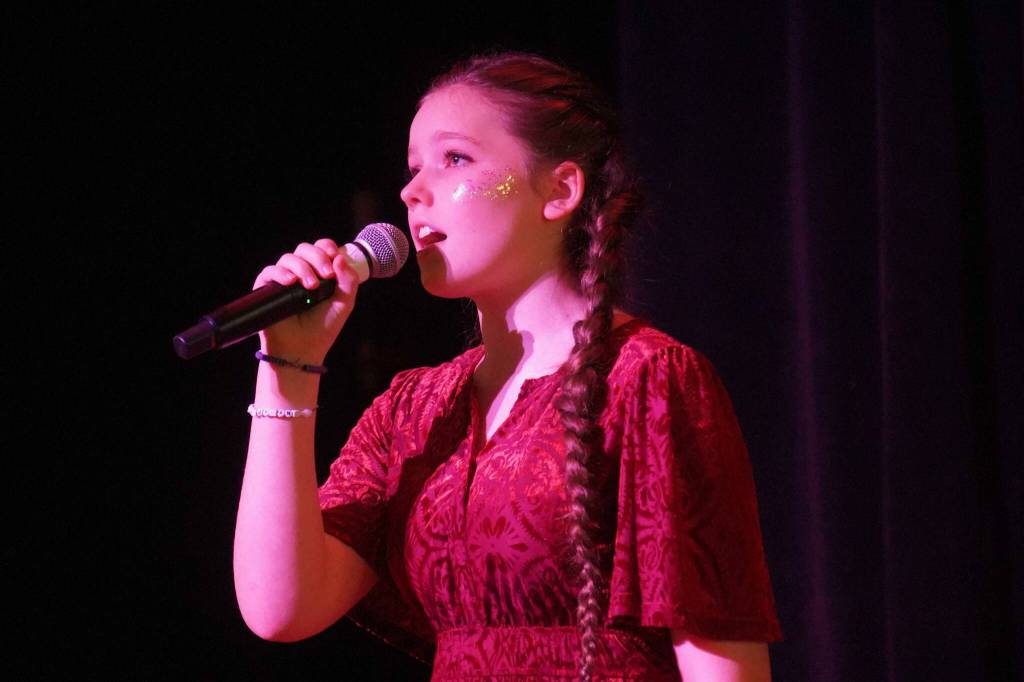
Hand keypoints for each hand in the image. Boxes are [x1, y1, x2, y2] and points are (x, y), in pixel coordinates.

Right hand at [252, 239, 359, 363]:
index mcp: (318, 272)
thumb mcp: (344, 303)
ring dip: (302, 268)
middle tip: (327, 275)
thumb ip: (348, 281)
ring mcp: (283, 280)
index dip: (326, 247)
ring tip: (311, 286)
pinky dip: (280, 273)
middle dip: (317, 257)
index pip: (320, 249)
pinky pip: (269, 272)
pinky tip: (291, 282)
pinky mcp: (267, 290)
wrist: (303, 350)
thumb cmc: (323, 328)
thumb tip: (340, 257)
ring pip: (288, 258)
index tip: (334, 255)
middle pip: (304, 249)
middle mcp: (300, 273)